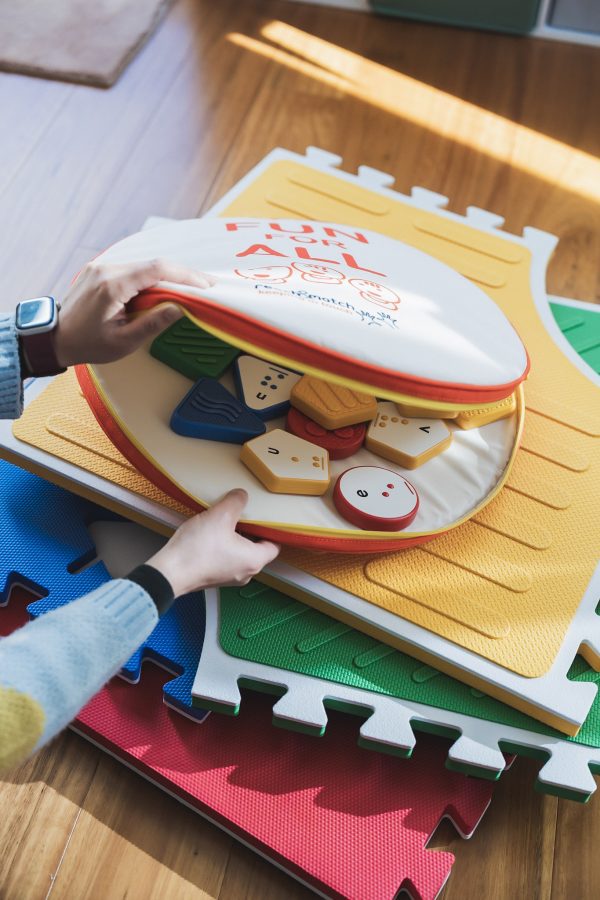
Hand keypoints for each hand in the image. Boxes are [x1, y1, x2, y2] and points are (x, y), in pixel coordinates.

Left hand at [53, 258, 214, 366]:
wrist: (55, 338)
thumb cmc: (88, 344)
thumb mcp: (124, 341)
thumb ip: (153, 323)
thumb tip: (179, 308)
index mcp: (112, 285)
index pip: (157, 269)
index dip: (185, 274)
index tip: (205, 284)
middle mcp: (106, 269)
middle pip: (153, 264)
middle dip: (181, 274)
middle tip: (205, 285)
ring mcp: (101, 267)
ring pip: (143, 265)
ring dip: (166, 275)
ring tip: (188, 288)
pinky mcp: (99, 270)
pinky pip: (131, 269)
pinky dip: (150, 277)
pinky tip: (163, 287)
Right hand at [146, 489, 279, 596]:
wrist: (169, 573)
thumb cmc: (197, 549)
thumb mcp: (220, 516)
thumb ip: (236, 502)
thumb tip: (242, 495)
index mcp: (254, 560)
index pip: (275, 546)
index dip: (272, 529)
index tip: (265, 516)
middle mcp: (245, 573)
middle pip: (256, 548)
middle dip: (250, 530)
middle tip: (243, 514)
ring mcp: (229, 577)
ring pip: (239, 553)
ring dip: (234, 537)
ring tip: (224, 521)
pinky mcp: (213, 577)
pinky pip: (225, 558)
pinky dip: (222, 546)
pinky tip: (210, 533)